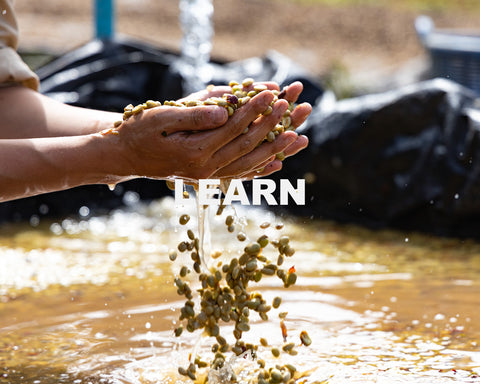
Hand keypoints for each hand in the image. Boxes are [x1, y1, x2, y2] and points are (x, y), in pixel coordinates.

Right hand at [111, 81, 310, 181]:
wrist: (126, 157)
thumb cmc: (139, 132)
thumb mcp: (160, 119)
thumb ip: (193, 117)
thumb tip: (225, 111)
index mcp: (194, 153)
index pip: (233, 128)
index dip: (255, 109)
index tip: (273, 93)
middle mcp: (205, 170)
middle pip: (247, 147)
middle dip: (271, 126)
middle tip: (291, 107)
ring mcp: (208, 177)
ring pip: (249, 164)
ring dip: (275, 149)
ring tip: (297, 136)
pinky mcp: (208, 178)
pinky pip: (240, 175)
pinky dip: (260, 169)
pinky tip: (277, 164)